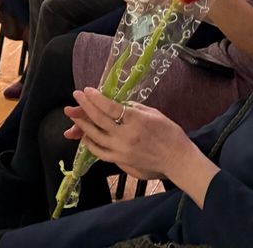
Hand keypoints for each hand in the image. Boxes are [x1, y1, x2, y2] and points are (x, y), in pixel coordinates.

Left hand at [63, 88, 190, 180]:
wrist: (178, 160)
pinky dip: (91, 144)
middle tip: (76, 97)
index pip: (109, 107)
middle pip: (99, 120)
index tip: (86, 90)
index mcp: (136, 121)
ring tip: (74, 116)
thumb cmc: (170, 134)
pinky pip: (101, 153)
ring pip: (95, 137)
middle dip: (84, 107)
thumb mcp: (153, 114)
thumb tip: (116, 104)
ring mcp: (122, 151)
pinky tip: (85, 137)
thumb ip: (133, 108)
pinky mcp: (121, 162)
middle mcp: (126, 136)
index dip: (95, 98)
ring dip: (82, 125)